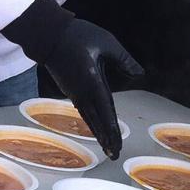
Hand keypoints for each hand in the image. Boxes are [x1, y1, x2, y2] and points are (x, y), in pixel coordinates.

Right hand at [42, 19, 143, 159]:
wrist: (48, 35)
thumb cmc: (78, 35)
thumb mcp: (107, 42)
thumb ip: (124, 59)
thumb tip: (140, 74)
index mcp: (92, 81)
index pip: (105, 109)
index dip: (112, 128)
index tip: (117, 143)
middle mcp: (82, 91)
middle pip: (96, 119)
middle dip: (106, 137)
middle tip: (115, 154)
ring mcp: (74, 92)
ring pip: (88, 117)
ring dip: (98, 132)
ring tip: (107, 148)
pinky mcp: (69, 90)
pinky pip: (83, 110)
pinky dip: (91, 122)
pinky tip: (95, 128)